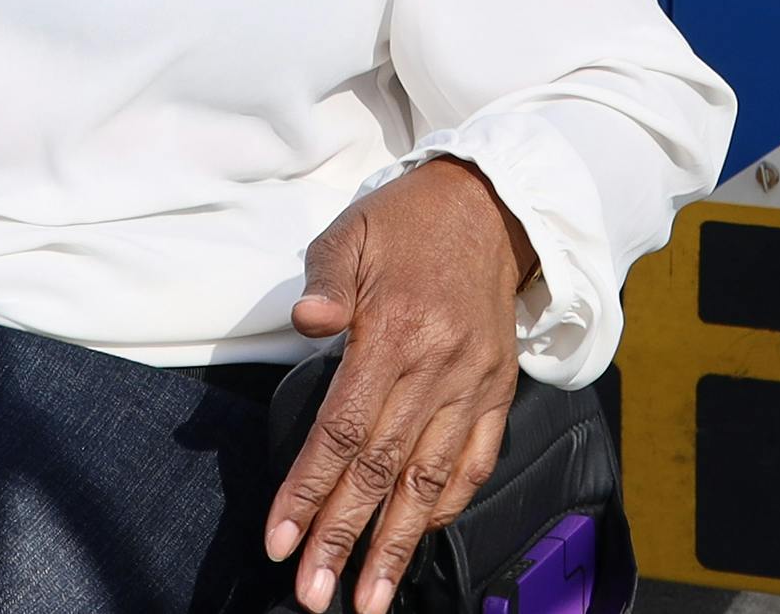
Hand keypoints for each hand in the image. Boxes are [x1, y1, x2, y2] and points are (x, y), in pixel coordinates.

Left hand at [265, 158, 538, 613]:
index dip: (307, 490)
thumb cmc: (407, 222)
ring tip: (371, 596)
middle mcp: (438, 367)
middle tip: (314, 594)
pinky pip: (476, 461)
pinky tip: (421, 539)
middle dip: (343, 537)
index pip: (341, 430)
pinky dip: (450, 505)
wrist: (493, 205)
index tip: (280, 541)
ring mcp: (474, 384)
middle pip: (381, 469)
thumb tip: (307, 321)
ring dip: (398, 544)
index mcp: (394, 330)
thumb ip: (325, 278)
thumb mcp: (352, 230)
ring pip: (430, 480)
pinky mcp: (499, 390)